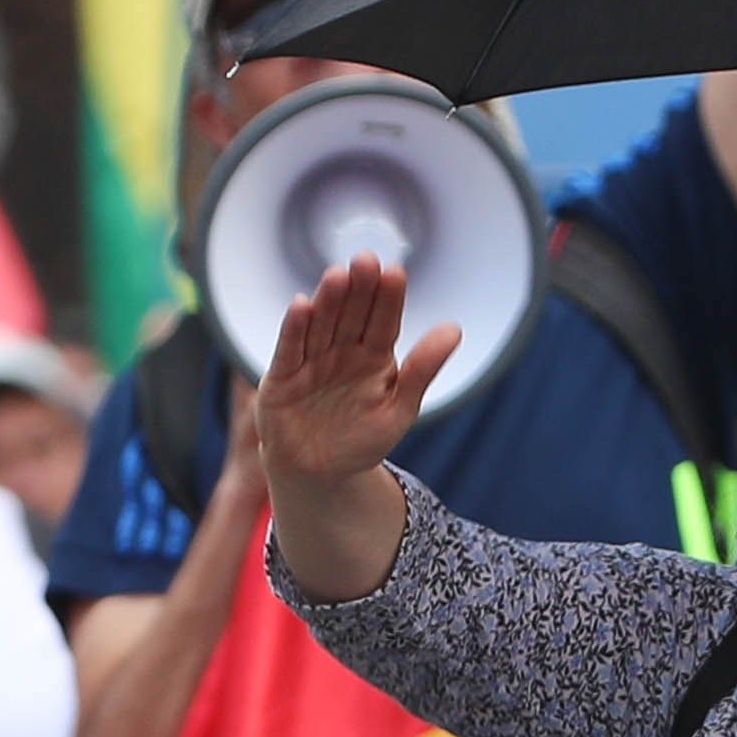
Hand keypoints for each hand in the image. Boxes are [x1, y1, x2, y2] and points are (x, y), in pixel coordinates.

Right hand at [253, 257, 458, 497]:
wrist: (320, 476)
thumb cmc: (362, 440)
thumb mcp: (399, 409)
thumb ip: (422, 371)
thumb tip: (455, 329)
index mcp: (374, 354)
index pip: (384, 320)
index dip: (389, 298)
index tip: (396, 273)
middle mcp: (341, 350)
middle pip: (351, 314)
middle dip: (359, 289)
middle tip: (366, 261)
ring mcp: (311, 361)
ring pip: (320, 325)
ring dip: (328, 301)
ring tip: (337, 277)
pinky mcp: (281, 379)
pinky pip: (289, 351)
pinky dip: (294, 329)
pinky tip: (302, 305)